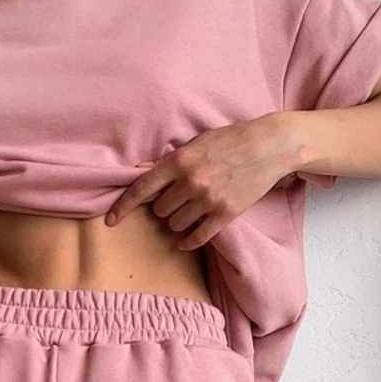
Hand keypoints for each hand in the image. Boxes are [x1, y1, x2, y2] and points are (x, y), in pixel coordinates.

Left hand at [104, 113, 297, 247]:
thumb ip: (168, 161)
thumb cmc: (231, 140)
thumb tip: (140, 172)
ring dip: (178, 221)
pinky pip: (197, 237)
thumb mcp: (196, 143)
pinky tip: (186, 241)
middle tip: (177, 199)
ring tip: (190, 209)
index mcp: (180, 161)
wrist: (270, 146)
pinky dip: (188, 241)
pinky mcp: (226, 214)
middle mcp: (191, 182)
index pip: (142, 188)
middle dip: (164, 208)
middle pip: (160, 211)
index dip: (123, 206)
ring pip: (176, 225)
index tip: (110, 220)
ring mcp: (209, 200)